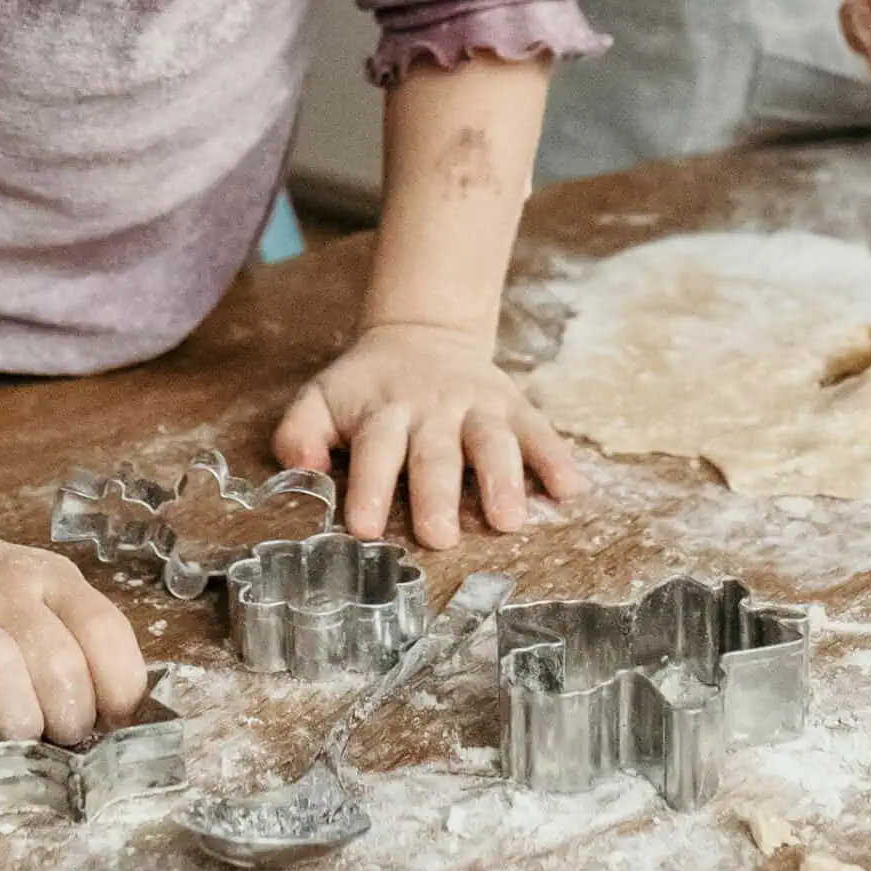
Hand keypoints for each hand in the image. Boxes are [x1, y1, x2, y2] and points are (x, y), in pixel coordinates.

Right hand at [0, 533, 147, 771]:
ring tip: (21, 742)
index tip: (112, 720)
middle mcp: (0, 595)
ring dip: (19, 722)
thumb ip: (89, 646)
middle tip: (62, 735)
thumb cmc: (4, 606)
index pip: (102, 631)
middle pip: (56, 661)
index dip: (118, 690)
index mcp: (51, 579)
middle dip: (70, 719)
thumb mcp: (57, 600)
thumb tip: (123, 723)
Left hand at [272, 322, 584, 550]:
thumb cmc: (367, 388)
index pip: (375, 448)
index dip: (368, 486)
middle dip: (437, 493)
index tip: (363, 527)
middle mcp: (432, 408)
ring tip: (509, 519)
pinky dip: (556, 458)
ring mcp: (477, 406)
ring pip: (492, 440)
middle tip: (439, 535)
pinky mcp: (514, 406)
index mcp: (383, 410)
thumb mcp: (323, 398)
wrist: (423, 335)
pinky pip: (539, 430)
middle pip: (435, 451)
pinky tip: (570, 489)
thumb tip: (301, 468)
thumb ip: (301, 432)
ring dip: (502, 477)